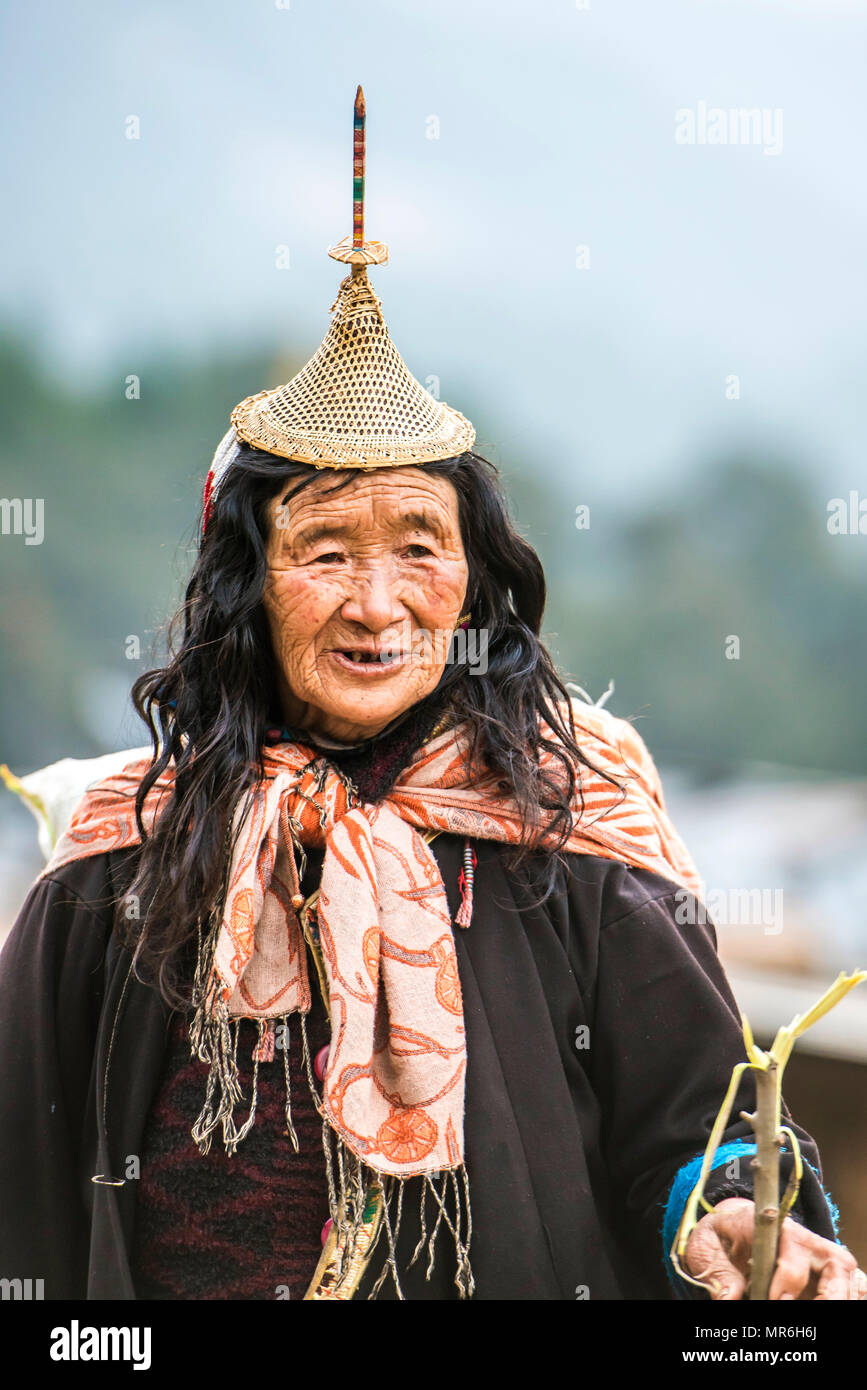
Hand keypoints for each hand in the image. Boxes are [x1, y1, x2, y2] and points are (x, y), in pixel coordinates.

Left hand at [684, 1197, 866, 1299]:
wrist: (730, 1230)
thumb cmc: (721, 1240)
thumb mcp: (707, 1251)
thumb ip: (720, 1276)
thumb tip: (729, 1302)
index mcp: (777, 1228)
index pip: (794, 1250)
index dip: (789, 1280)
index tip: (776, 1301)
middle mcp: (807, 1241)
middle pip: (836, 1264)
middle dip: (829, 1295)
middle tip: (810, 1315)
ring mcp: (822, 1259)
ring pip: (850, 1277)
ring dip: (842, 1299)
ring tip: (821, 1313)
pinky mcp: (830, 1277)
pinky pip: (856, 1286)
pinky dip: (852, 1298)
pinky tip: (838, 1307)